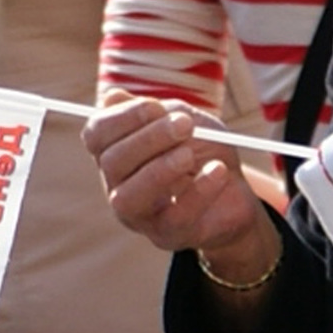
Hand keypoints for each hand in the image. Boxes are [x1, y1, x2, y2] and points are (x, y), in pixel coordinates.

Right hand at [82, 93, 275, 282]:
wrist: (236, 190)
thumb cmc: (205, 150)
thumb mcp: (185, 120)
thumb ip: (156, 111)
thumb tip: (112, 97)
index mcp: (117, 151)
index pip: (96, 134)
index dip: (121, 117)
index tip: (155, 106)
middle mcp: (119, 184)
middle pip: (112, 163)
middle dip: (148, 139)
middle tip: (185, 125)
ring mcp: (140, 215)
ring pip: (128, 198)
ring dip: (160, 170)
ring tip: (190, 155)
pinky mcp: (168, 235)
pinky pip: (174, 217)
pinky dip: (198, 191)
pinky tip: (217, 170)